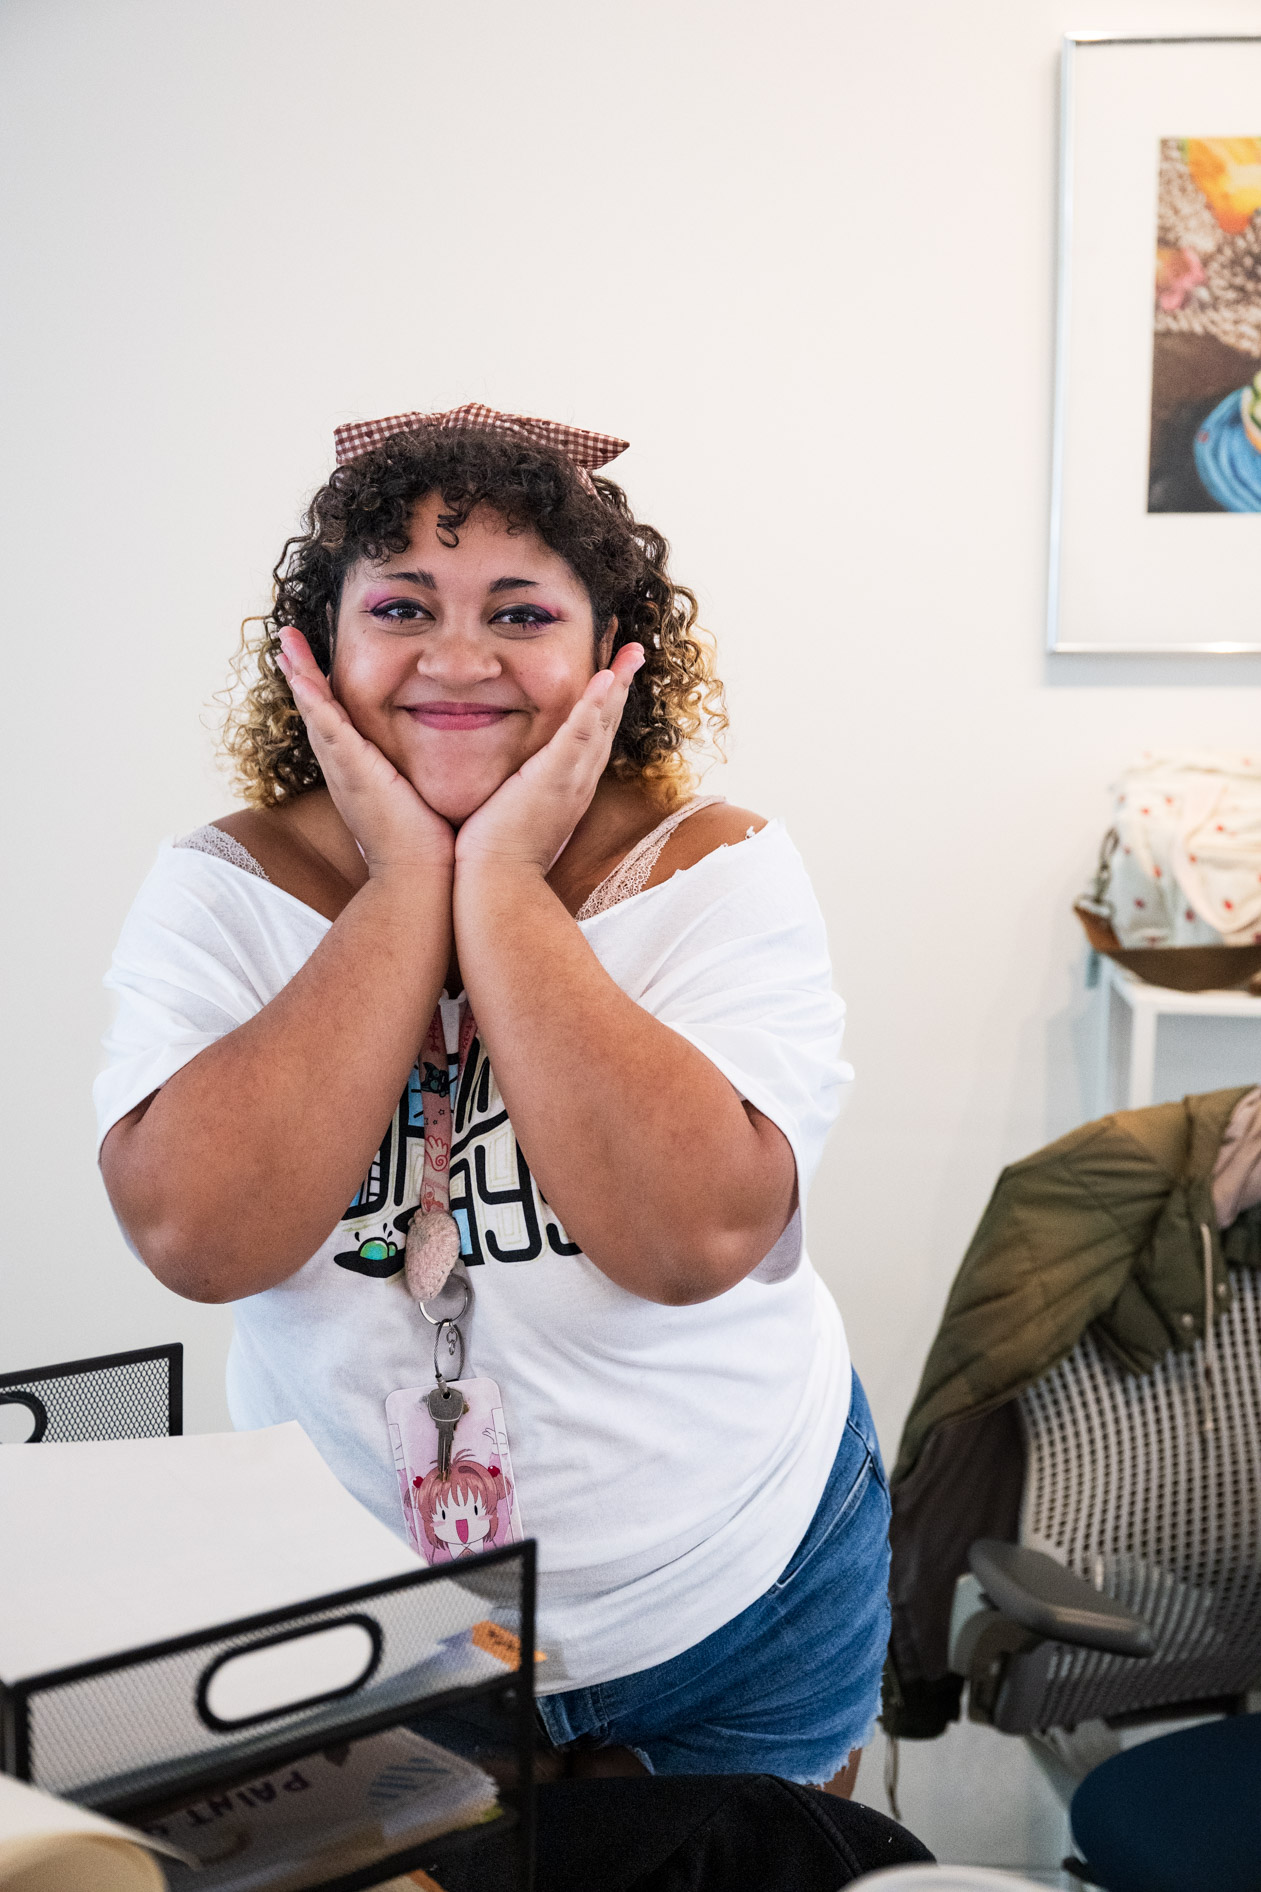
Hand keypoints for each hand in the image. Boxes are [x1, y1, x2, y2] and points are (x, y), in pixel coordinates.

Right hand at [276, 630, 454, 875]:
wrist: (422, 877)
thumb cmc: (429, 842)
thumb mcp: (419, 793)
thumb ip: (422, 770)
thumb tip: (448, 753)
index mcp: (358, 771)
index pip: (337, 720)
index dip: (324, 689)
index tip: (317, 658)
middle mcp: (343, 768)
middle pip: (316, 710)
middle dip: (300, 673)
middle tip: (287, 639)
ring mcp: (345, 770)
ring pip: (315, 713)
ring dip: (299, 675)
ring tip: (286, 641)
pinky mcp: (354, 773)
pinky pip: (328, 730)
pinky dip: (314, 702)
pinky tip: (302, 676)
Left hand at [454, 644, 645, 873]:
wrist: (497, 884)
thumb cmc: (496, 856)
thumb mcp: (514, 814)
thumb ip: (518, 792)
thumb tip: (508, 781)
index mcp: (570, 788)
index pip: (591, 737)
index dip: (604, 705)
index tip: (612, 675)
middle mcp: (579, 782)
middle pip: (607, 725)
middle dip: (622, 685)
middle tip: (636, 650)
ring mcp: (570, 780)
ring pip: (600, 724)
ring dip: (617, 685)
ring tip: (632, 652)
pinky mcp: (554, 779)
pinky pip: (578, 735)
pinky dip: (593, 705)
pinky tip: (606, 678)